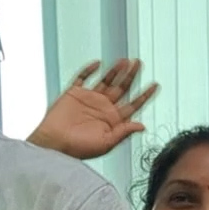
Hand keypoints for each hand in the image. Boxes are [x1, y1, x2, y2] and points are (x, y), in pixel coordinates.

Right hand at [26, 59, 158, 159]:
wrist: (53, 143)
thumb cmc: (78, 148)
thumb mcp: (106, 143)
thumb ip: (124, 132)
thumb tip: (142, 125)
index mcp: (113, 120)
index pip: (132, 105)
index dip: (144, 95)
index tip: (155, 84)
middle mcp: (103, 108)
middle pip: (122, 88)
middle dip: (131, 76)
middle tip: (139, 63)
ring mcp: (89, 99)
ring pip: (106, 80)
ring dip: (116, 71)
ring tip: (125, 61)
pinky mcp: (74, 93)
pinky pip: (83, 77)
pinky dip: (90, 70)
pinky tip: (98, 64)